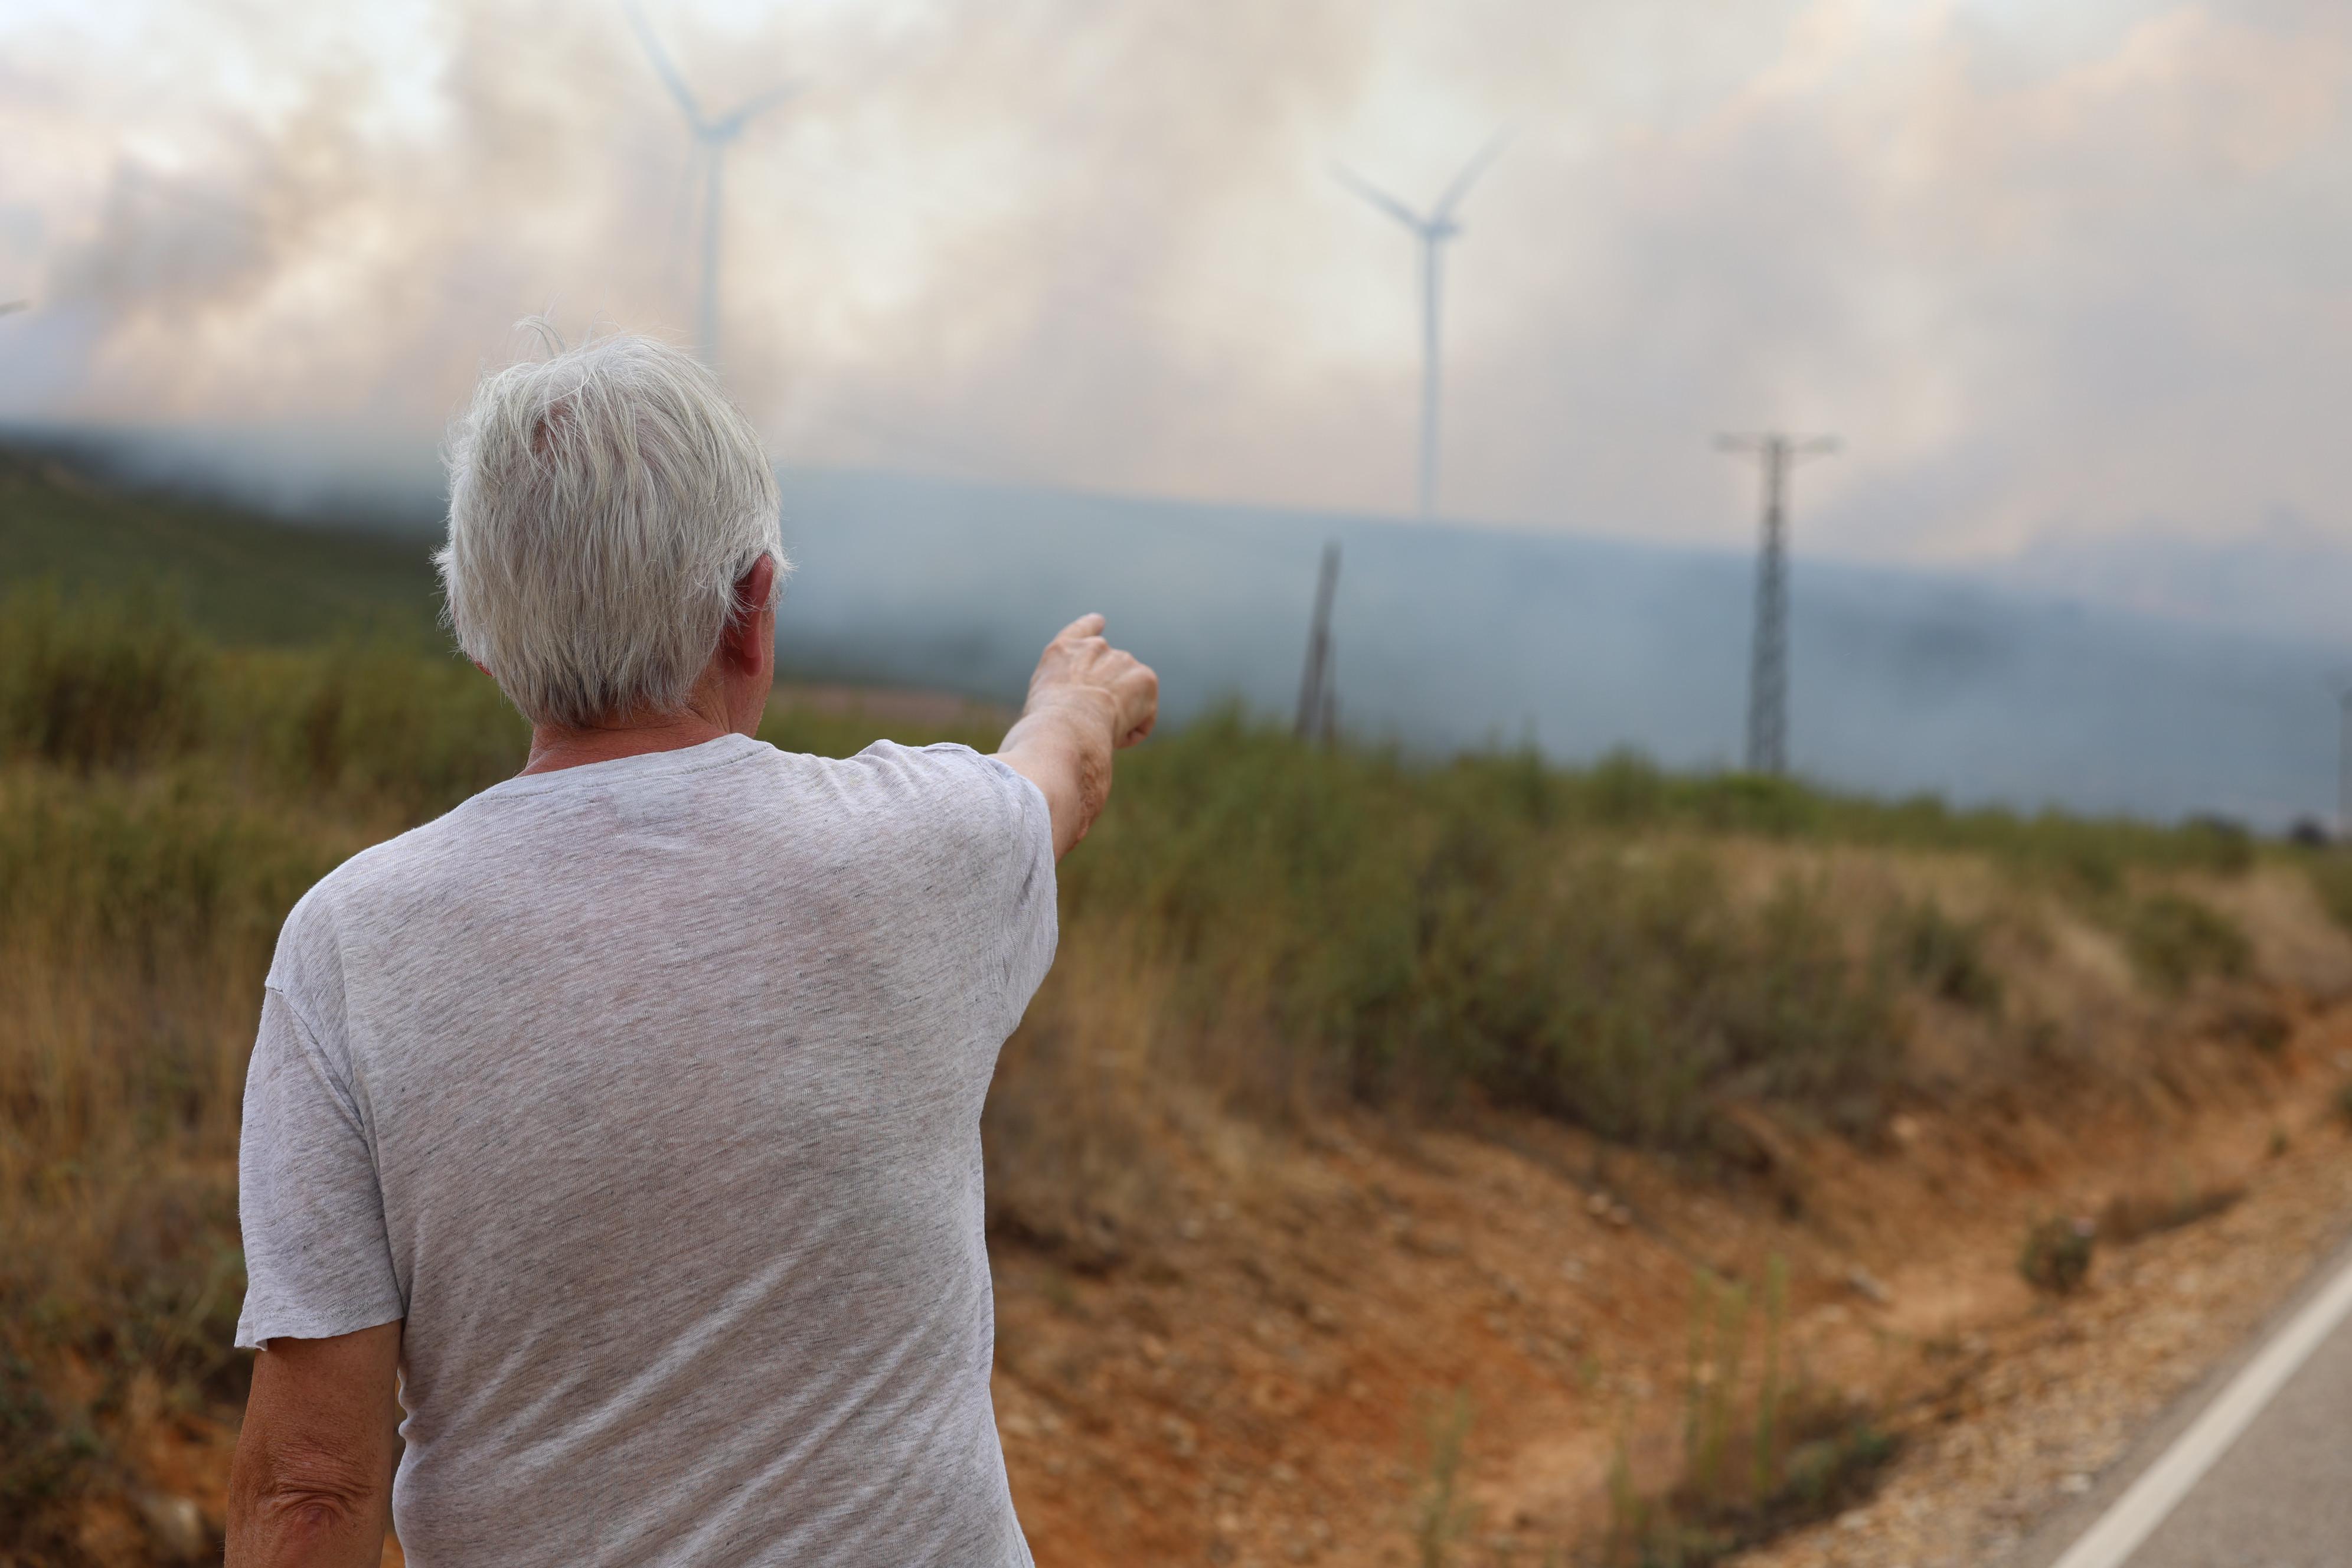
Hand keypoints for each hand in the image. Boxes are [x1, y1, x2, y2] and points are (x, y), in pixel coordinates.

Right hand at [1025, 613, 1157, 749]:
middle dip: (1109, 699)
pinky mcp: (1145, 678)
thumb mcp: (1040, 702)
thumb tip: (1080, 708)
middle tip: (1090, 723)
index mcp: (1062, 651)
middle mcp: (1095, 647)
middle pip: (1112, 675)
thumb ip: (1063, 691)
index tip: (1100, 622)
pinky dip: (1132, 731)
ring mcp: (1121, 659)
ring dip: (1119, 717)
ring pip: (1128, 699)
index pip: (1082, 630)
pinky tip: (1112, 734)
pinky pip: (1143, 716)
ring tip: (1096, 730)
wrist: (1065, 725)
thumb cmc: (1044, 725)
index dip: (1093, 627)